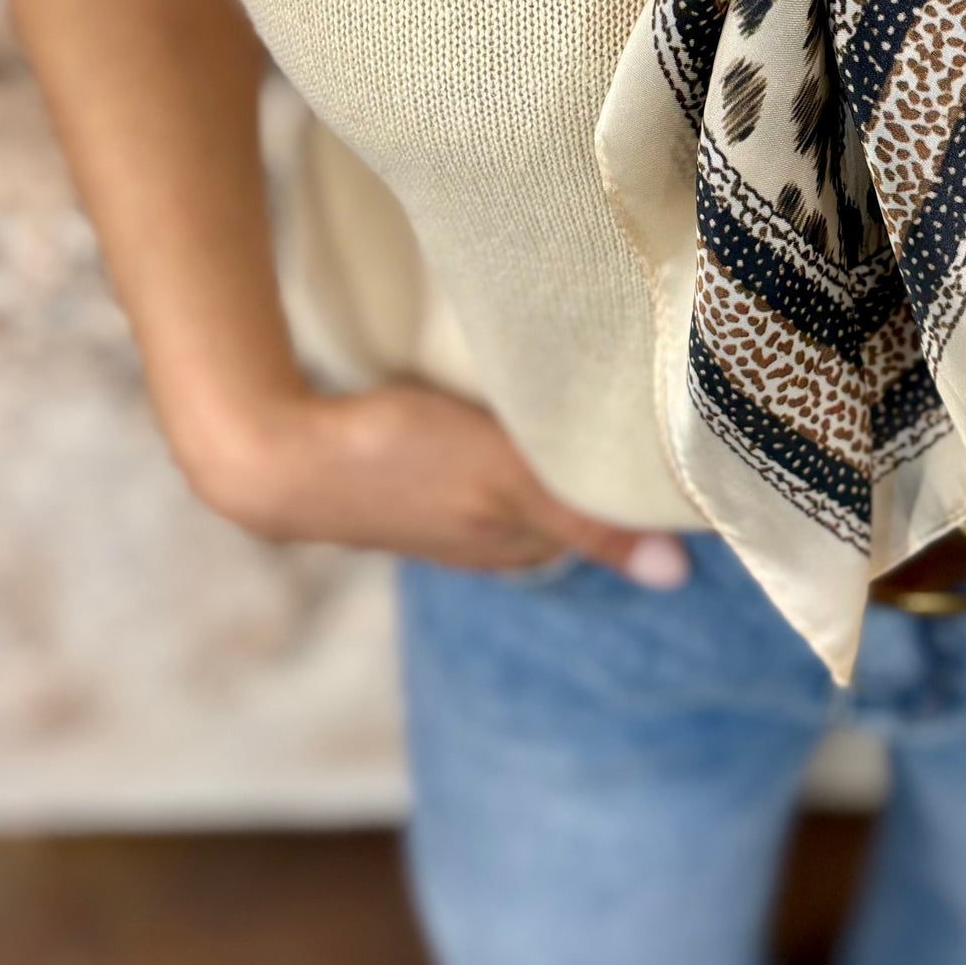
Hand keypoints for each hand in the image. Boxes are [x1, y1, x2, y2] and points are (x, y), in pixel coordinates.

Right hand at [180, 381, 691, 587]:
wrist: (279, 459)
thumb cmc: (397, 464)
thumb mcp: (503, 480)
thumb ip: (585, 517)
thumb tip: (677, 575)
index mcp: (527, 544)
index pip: (617, 515)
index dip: (650, 476)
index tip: (686, 427)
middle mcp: (500, 538)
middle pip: (582, 495)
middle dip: (615, 459)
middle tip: (654, 393)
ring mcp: (460, 512)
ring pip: (541, 475)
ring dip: (567, 442)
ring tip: (601, 389)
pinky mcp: (428, 480)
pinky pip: (499, 458)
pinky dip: (522, 434)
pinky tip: (524, 401)